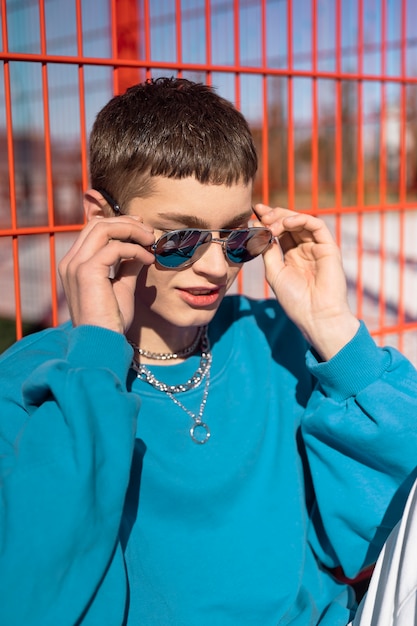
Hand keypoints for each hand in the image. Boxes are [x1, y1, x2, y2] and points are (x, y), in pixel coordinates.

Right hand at [59, 215, 154, 333]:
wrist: (103, 342)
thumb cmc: (112, 321)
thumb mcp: (122, 287)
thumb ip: (128, 266)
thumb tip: (141, 249)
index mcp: (74, 264)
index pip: (93, 230)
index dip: (119, 224)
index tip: (142, 228)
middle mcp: (71, 262)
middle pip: (98, 224)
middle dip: (127, 223)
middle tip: (150, 232)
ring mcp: (76, 265)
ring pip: (103, 228)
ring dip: (131, 230)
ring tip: (151, 241)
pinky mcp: (87, 271)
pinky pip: (115, 247)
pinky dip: (135, 249)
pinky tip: (148, 259)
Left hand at [255, 204, 359, 359]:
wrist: (315, 315)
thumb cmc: (295, 299)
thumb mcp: (274, 273)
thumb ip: (267, 251)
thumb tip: (259, 230)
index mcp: (292, 256)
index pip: (279, 231)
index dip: (267, 220)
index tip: (253, 212)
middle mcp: (305, 249)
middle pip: (289, 223)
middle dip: (274, 215)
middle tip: (260, 214)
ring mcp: (317, 247)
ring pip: (302, 221)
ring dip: (284, 217)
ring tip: (270, 224)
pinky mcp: (329, 248)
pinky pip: (317, 225)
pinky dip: (301, 219)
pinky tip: (286, 223)